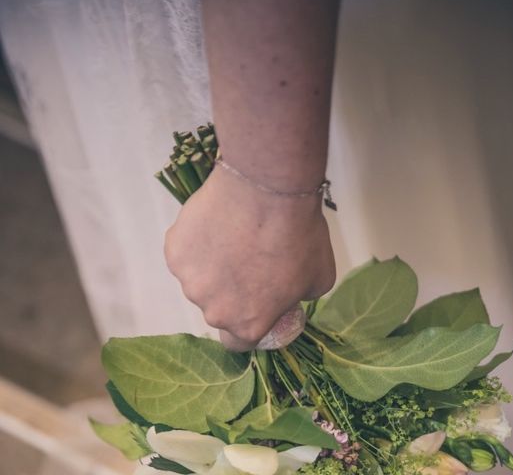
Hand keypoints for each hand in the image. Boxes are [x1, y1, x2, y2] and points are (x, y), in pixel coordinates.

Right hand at [164, 167, 335, 350]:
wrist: (268, 189)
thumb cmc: (298, 235)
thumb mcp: (319, 278)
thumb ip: (298, 297)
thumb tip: (289, 294)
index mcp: (248, 324)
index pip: (239, 342)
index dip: (250, 324)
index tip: (258, 305)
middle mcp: (213, 310)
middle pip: (219, 309)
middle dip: (233, 292)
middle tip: (251, 260)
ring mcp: (189, 280)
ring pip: (200, 279)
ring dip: (214, 266)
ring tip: (235, 236)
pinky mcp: (174, 249)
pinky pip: (186, 252)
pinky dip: (199, 242)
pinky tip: (218, 223)